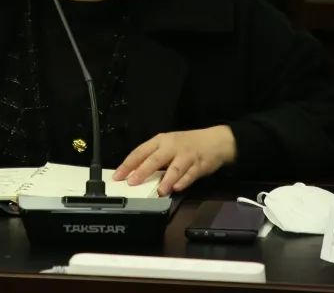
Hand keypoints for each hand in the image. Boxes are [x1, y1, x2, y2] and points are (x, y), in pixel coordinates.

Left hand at [112, 125, 236, 194]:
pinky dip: (183, 182)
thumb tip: (134, 174)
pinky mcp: (199, 165)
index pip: (140, 151)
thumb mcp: (168, 146)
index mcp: (161, 141)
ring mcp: (186, 156)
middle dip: (142, 171)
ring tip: (159, 191)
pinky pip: (190, 174)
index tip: (118, 176)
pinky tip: (177, 188)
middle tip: (132, 183)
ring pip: (174, 168)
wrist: (215, 141)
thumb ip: (153, 158)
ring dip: (166, 180)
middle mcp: (172, 147)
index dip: (128, 164)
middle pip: (155, 159)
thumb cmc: (187, 144)